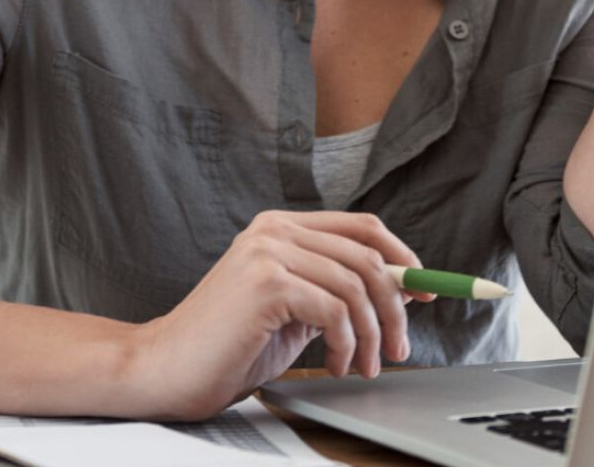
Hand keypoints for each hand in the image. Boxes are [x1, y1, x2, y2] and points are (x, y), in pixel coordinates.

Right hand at [128, 210, 433, 419]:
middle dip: (396, 307)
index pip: (363, 227)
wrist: (167, 368)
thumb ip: (335, 290)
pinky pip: (336, 310)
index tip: (426, 292)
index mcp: (281, 227)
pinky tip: (335, 365)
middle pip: (369, 256)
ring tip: (362, 366)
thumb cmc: (228, 345)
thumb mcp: (294, 310)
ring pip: (357, 285)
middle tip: (399, 348)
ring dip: (372, 335)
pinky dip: (347, 344)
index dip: (404, 258)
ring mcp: (269, 252)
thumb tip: (401, 289)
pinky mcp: (266, 283)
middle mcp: (275, 229)